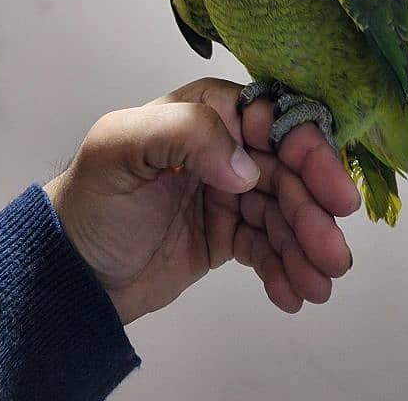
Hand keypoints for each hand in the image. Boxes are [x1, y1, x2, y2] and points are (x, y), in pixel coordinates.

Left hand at [45, 78, 359, 324]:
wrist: (74, 270)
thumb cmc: (94, 198)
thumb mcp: (122, 147)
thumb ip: (185, 133)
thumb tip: (247, 168)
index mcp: (208, 114)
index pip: (273, 120)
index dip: (308, 152)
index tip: (331, 190)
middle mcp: (227, 148)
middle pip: (289, 172)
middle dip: (315, 212)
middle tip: (334, 253)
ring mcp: (231, 192)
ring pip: (286, 213)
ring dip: (308, 248)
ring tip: (319, 285)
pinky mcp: (230, 233)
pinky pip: (269, 247)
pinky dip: (286, 269)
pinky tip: (293, 294)